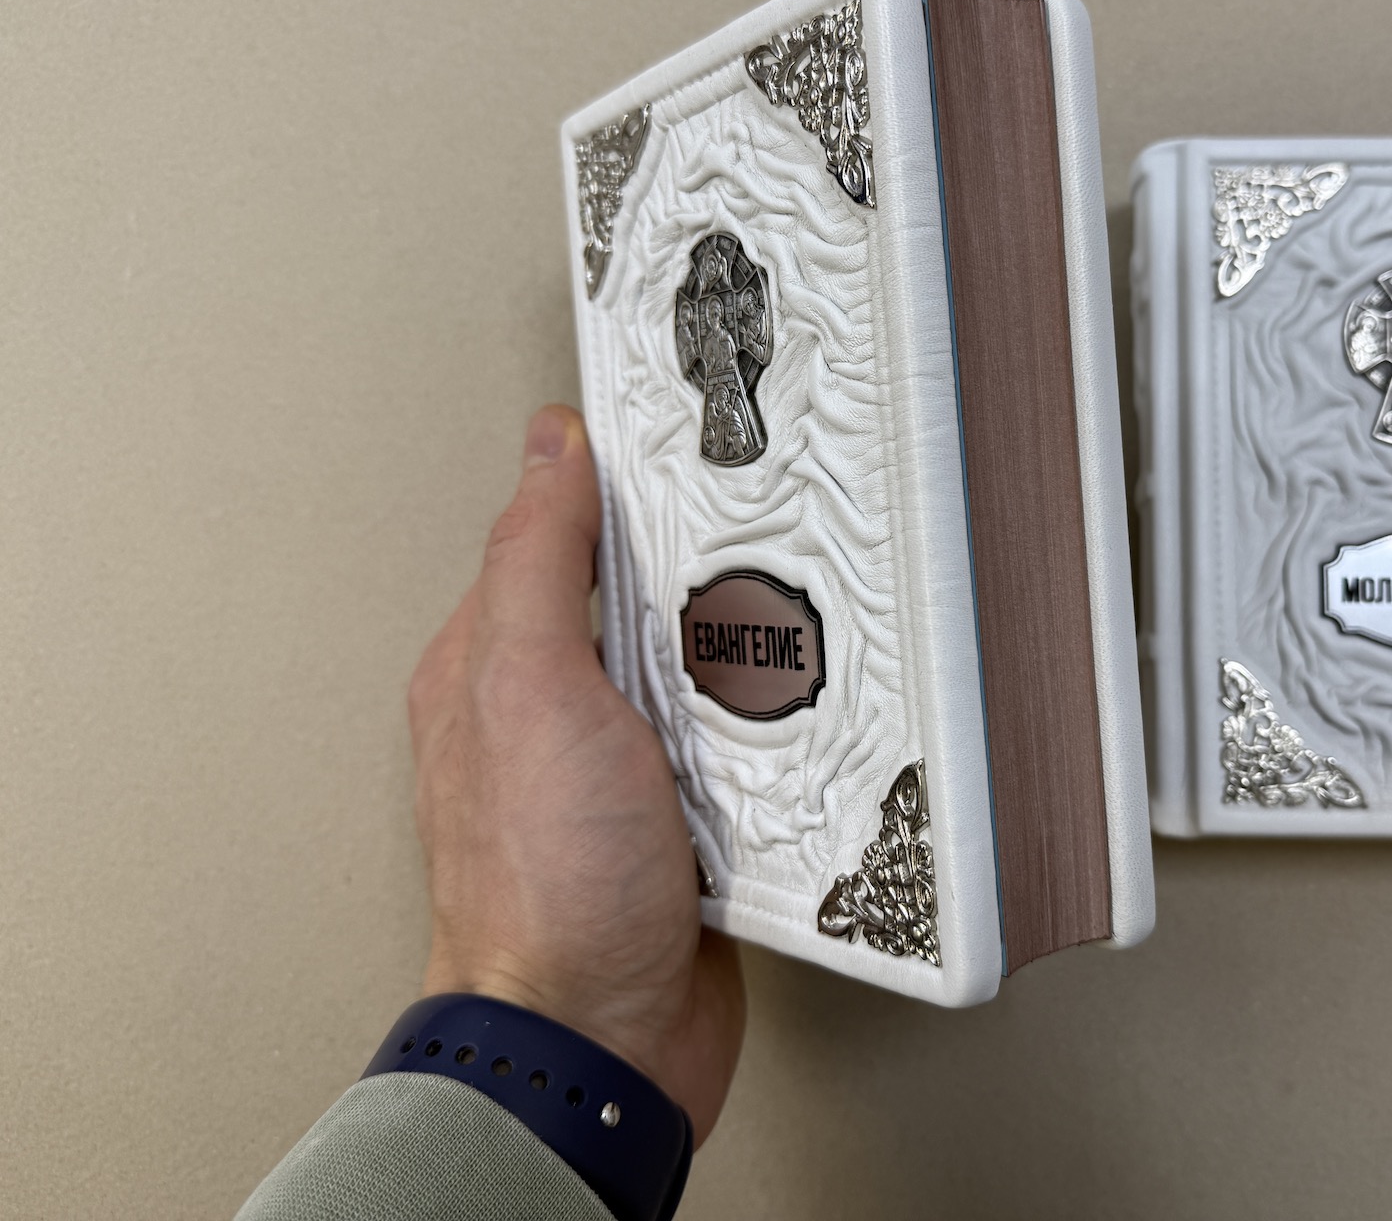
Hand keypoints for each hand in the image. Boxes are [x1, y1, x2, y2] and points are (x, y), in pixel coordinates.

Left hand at [408, 405, 744, 1143]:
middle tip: (771, 542)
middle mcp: (561, 709)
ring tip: (802, 633)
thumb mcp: (528, 688)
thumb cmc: (546, 886)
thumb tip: (549, 447)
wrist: (600, 1041)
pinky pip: (752, 745)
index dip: (626, 481)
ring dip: (756, 658)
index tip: (695, 438)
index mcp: (496, 662)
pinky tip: (808, 720)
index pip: (563, 531)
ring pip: (712, 668)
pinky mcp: (696, 818)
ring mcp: (631, 767)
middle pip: (653, 596)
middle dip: (712, 575)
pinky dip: (783, 731)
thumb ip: (537, 562)